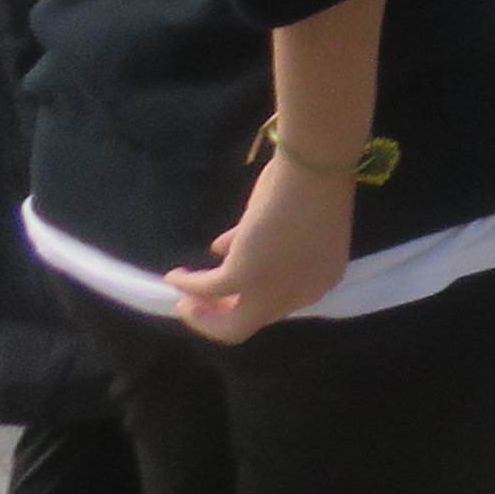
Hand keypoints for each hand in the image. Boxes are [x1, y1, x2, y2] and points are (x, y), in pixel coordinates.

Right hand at [169, 150, 355, 341]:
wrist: (315, 166)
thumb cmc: (311, 183)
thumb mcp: (287, 224)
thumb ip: (259, 244)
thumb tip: (225, 249)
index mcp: (320, 280)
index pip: (279, 303)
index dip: (252, 296)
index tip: (231, 290)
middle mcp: (299, 295)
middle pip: (255, 320)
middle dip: (224, 314)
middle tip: (201, 306)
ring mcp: (273, 291)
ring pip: (232, 327)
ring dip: (203, 316)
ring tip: (184, 303)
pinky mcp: (243, 277)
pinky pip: (206, 289)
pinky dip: (187, 285)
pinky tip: (174, 277)